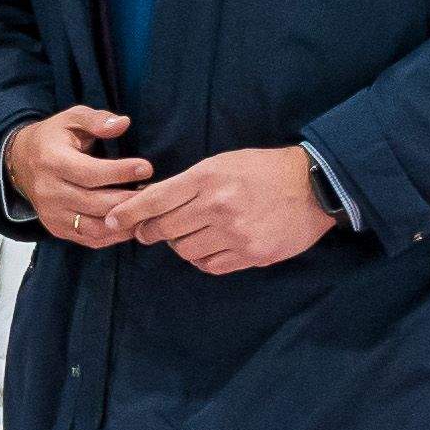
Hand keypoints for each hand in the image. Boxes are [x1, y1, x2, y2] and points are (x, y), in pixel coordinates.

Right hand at [2, 104, 153, 244]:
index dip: (120, 172)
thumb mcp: (71, 118)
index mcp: (51, 161)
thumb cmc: (52, 138)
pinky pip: (89, 239)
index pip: (90, 173)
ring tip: (145, 210)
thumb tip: (122, 123)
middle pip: (95, 203)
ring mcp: (51, 213)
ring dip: (123, 221)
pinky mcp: (56, 228)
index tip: (146, 168)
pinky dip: (113, 236)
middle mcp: (48, 191)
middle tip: (154, 192)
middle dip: (128, 199)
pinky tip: (130, 223)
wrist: (20, 162)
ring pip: (94, 227)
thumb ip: (96, 119)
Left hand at [116, 145, 335, 275]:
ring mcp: (236, 233)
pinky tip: (210, 247)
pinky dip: (203, 259)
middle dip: (150, 232)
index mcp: (207, 178)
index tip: (113, 221)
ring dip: (180, 245)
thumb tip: (148, 199)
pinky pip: (210, 265)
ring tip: (190, 235)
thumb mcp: (221, 163)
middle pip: (164, 230)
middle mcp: (218, 206)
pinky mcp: (253, 254)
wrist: (315, 185)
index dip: (128, 213)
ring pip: (184, 251)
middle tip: (150, 231)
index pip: (154, 200)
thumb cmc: (262, 170)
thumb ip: (186, 183)